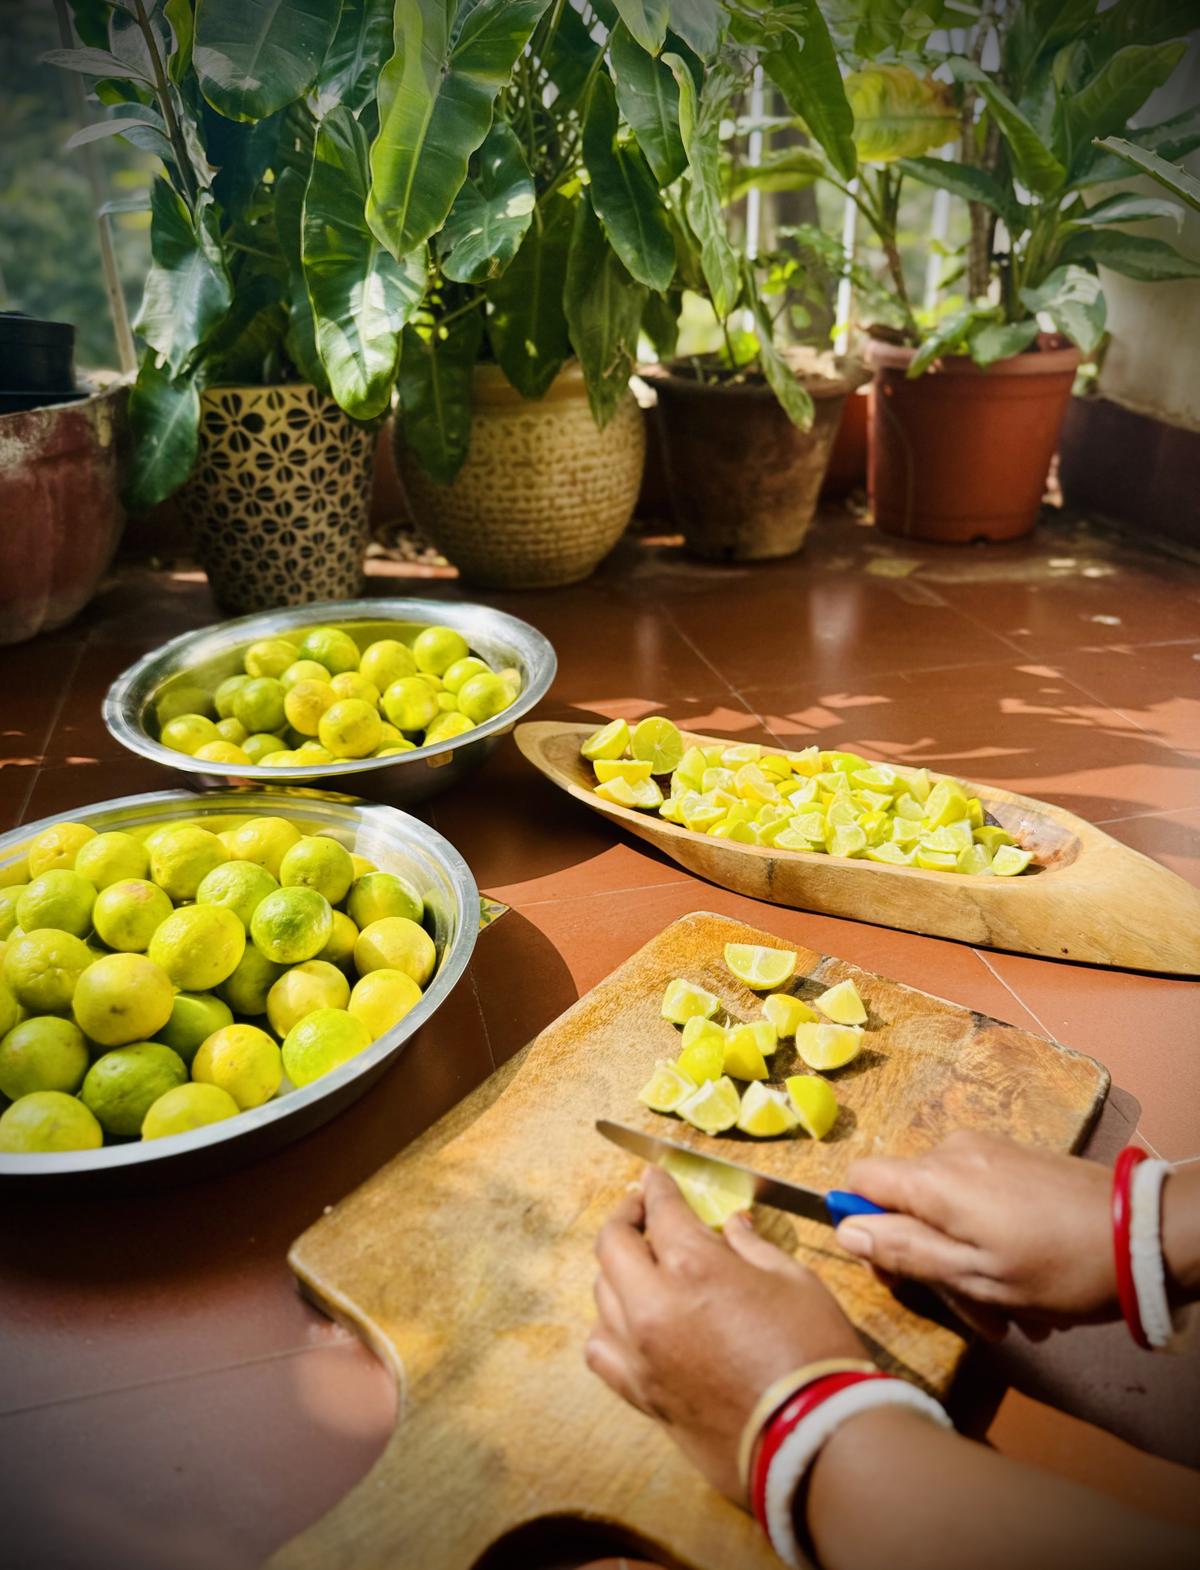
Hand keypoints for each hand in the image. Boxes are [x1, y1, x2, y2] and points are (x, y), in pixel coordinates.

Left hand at [586, 1166, 866, 1502]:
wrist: (815, 1443)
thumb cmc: (814, 1353)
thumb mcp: (794, 1280)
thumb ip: (752, 1246)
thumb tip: (732, 1225)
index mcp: (693, 1268)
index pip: (660, 1210)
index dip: (657, 1187)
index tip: (655, 1177)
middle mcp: (653, 1307)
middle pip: (613, 1245)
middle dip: (626, 1217)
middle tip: (642, 1209)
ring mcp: (641, 1354)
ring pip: (602, 1295)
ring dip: (618, 1270)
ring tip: (641, 1264)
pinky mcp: (642, 1394)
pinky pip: (602, 1350)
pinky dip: (609, 1326)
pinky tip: (629, 1320)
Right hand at [836, 1131, 1116, 1332]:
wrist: (1143, 1232)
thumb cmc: (1057, 1266)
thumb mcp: (976, 1276)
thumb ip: (906, 1250)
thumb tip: (844, 1229)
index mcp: (934, 1179)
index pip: (860, 1178)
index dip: (862, 1222)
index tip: (894, 1266)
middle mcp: (952, 1152)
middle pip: (908, 1202)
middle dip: (932, 1262)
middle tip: (978, 1318)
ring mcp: (987, 1151)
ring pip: (947, 1208)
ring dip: (968, 1262)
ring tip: (1014, 1314)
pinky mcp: (1015, 1157)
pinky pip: (979, 1198)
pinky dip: (990, 1239)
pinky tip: (1027, 1282)